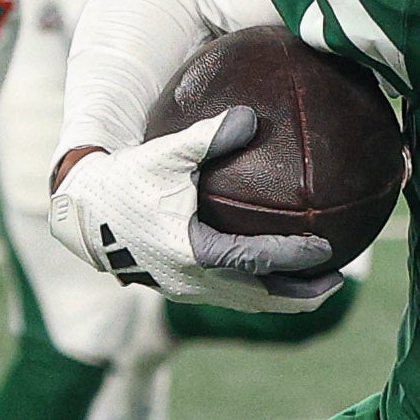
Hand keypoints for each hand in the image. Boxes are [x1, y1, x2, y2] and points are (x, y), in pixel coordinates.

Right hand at [45, 108, 341, 311]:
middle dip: (302, 294)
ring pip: (248, 302)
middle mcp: (194, 280)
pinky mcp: (179, 288)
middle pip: (263, 298)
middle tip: (339, 282)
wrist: (80, 214)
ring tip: (316, 286)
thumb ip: (208, 137)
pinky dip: (259, 290)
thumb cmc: (124, 180)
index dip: (296, 258)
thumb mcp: (165, 154)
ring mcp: (187, 290)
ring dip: (284, 298)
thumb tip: (249, 116)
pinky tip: (274, 272)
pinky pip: (230, 295)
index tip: (328, 250)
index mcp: (195, 252)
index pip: (259, 261)